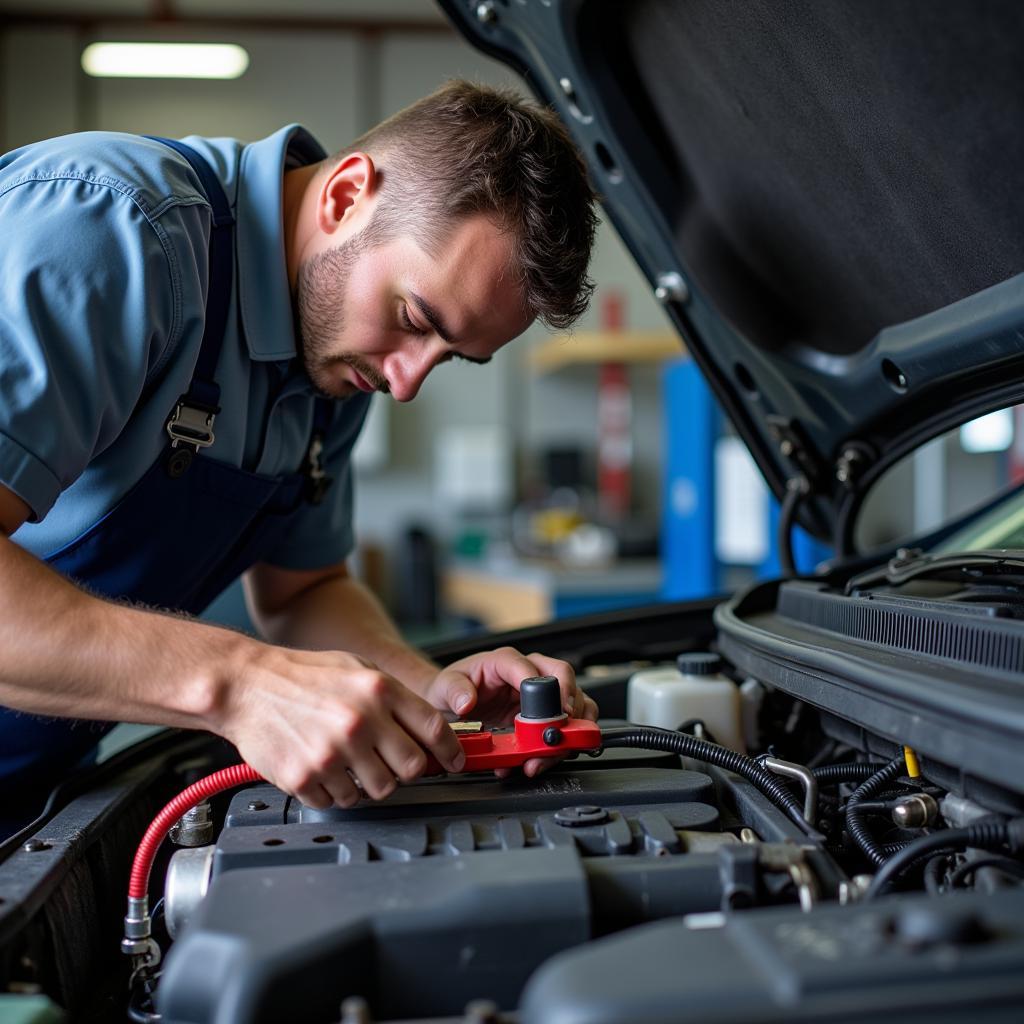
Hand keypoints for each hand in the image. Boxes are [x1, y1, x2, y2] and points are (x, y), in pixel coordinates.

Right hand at [217, 643, 465, 809]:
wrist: (246, 685)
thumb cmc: (302, 676)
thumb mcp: (358, 669)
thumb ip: (394, 698)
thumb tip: (428, 728)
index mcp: (378, 691)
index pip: (434, 729)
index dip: (451, 751)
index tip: (454, 761)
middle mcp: (360, 722)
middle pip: (413, 768)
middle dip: (407, 769)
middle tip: (391, 761)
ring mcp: (332, 753)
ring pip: (379, 791)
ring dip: (370, 783)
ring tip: (350, 762)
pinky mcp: (305, 777)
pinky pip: (339, 802)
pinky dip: (335, 791)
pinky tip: (324, 768)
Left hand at [420, 646, 598, 776]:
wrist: (450, 703)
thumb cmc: (452, 688)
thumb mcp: (445, 687)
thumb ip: (455, 690)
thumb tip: (467, 701)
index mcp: (506, 661)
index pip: (532, 668)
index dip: (545, 688)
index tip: (548, 711)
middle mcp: (529, 671)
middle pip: (564, 677)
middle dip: (567, 706)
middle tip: (556, 732)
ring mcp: (540, 693)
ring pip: (574, 702)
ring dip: (569, 730)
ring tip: (547, 755)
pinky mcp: (544, 714)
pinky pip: (569, 723)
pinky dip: (567, 741)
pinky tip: (548, 757)